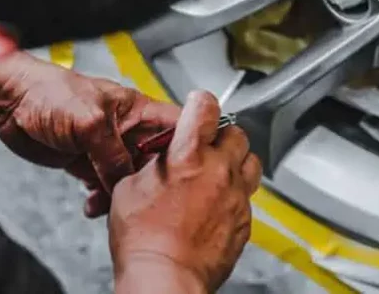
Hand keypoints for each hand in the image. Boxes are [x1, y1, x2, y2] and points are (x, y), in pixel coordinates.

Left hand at [0, 52, 179, 215]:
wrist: (11, 103)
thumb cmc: (49, 93)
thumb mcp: (90, 123)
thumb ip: (113, 156)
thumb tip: (128, 185)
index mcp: (137, 110)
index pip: (178, 127)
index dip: (190, 146)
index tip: (194, 170)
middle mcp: (127, 129)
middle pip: (157, 160)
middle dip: (154, 182)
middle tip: (146, 199)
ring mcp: (107, 147)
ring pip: (131, 178)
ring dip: (124, 195)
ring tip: (112, 205)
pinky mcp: (87, 162)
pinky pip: (105, 186)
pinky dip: (102, 199)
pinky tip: (93, 204)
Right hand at [110, 91, 261, 292]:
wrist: (165, 279)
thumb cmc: (143, 241)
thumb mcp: (128, 190)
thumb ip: (149, 166)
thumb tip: (156, 160)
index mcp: (188, 156)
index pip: (206, 108)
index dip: (201, 102)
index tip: (199, 104)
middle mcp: (218, 171)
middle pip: (236, 133)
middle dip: (222, 135)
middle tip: (208, 144)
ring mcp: (235, 196)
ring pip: (251, 162)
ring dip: (237, 161)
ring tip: (220, 170)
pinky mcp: (244, 221)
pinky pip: (247, 198)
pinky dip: (235, 195)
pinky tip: (218, 205)